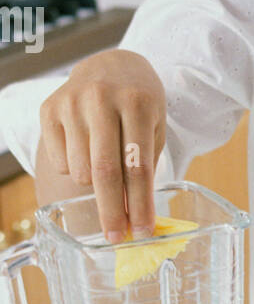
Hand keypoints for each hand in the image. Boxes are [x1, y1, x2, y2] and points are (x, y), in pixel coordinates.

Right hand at [38, 49, 165, 243]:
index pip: (137, 166)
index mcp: (137, 103)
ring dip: (94, 186)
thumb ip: (145, 168)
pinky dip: (74, 168)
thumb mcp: (154, 127)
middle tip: (115, 238)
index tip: (141, 231)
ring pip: (79, 170)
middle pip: (104, 172)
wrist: (111, 66)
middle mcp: (101, 99)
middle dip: (111, 210)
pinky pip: (60, 161)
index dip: (139, 204)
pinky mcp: (49, 109)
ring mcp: (71, 102)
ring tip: (105, 169)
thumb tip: (137, 219)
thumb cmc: (139, 105)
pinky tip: (86, 149)